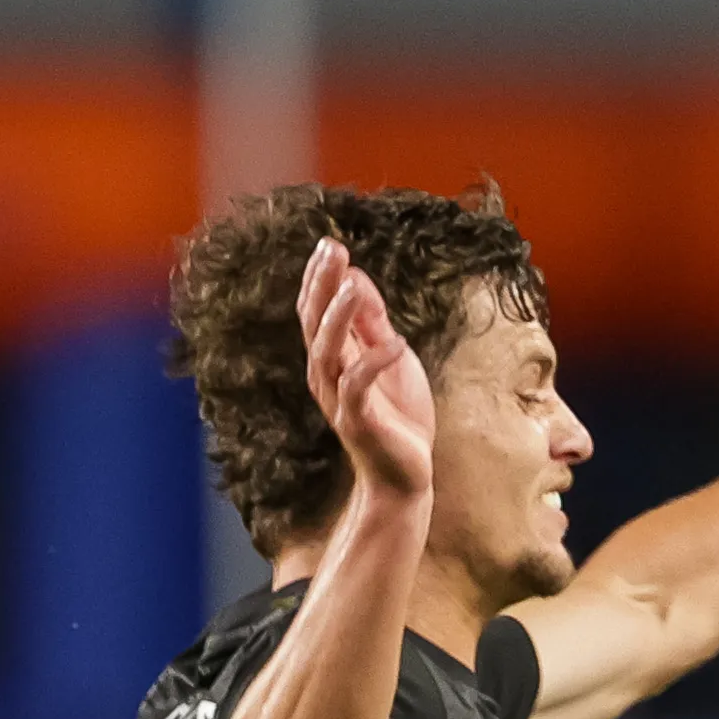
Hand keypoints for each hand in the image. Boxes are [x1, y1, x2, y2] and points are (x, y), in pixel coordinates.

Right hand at [296, 236, 433, 507]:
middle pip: (314, 323)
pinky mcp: (358, 421)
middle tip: (330, 249)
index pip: (316, 311)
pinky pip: (358, 388)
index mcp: (332, 357)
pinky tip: (395, 342)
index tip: (329, 243)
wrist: (403, 474)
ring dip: (339, 317)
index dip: (319, 278)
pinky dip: (374, 363)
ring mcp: (339, 398)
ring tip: (352, 285)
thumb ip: (372, 322)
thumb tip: (356, 277)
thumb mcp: (389, 356)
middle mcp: (326, 375)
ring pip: (327, 352)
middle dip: (321, 285)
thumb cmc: (397, 414)